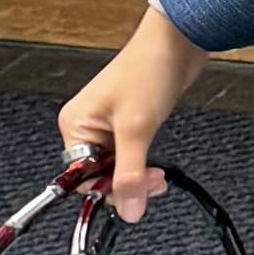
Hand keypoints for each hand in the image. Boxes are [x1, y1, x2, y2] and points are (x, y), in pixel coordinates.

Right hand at [57, 4, 202, 214]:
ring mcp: (106, 126)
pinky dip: (142, 165)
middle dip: (126, 183)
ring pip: (115, 168)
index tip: (134, 194)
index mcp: (76, 125)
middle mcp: (86, 126)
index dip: (107, 188)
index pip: (80, 176)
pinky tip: (156, 168)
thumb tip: (128, 211)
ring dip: (137, 176)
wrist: (178, 43)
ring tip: (157, 175)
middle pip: (98, 174)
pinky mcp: (126, 124)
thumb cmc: (149, 71)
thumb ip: (130, 174)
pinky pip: (128, 157)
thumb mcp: (137, 129)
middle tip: (152, 181)